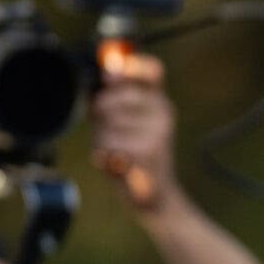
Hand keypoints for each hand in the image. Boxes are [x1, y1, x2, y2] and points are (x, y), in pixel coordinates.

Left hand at [91, 51, 177, 212]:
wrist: (155, 196)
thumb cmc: (134, 155)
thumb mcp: (126, 121)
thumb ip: (115, 95)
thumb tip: (108, 70)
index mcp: (161, 102)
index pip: (151, 68)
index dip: (129, 67)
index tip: (112, 79)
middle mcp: (164, 112)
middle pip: (112, 95)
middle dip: (99, 114)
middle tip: (110, 131)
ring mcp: (157, 130)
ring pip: (106, 121)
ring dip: (100, 137)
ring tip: (115, 150)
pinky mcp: (148, 150)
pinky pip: (108, 142)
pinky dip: (103, 154)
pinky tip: (115, 161)